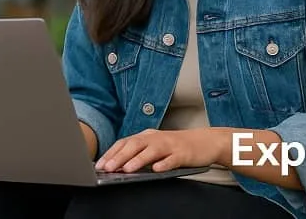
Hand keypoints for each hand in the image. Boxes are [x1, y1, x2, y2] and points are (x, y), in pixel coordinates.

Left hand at [95, 128, 227, 172]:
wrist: (205, 142)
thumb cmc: (176, 146)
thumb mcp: (155, 147)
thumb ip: (138, 154)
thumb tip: (117, 166)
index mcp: (147, 136)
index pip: (125, 142)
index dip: (111, 153)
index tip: (100, 164)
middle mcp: (156, 138)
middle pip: (135, 145)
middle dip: (119, 157)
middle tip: (108, 168)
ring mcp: (170, 145)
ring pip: (151, 151)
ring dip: (138, 160)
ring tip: (127, 169)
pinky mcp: (183, 154)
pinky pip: (172, 159)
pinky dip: (164, 164)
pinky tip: (157, 169)